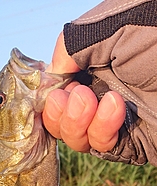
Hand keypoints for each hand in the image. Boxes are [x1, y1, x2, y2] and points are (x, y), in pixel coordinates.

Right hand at [43, 33, 125, 152]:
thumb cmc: (150, 33)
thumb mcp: (102, 30)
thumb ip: (69, 49)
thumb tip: (52, 75)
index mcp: (90, 68)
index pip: (54, 92)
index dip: (46, 95)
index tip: (51, 89)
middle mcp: (98, 97)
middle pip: (59, 121)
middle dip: (57, 113)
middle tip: (72, 95)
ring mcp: (112, 122)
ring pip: (75, 139)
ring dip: (74, 122)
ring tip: (88, 99)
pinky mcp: (130, 142)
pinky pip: (102, 146)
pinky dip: (101, 128)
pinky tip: (113, 106)